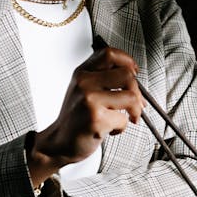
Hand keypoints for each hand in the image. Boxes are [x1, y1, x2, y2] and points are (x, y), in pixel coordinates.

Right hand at [27, 47, 144, 186]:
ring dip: (134, 111)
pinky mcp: (95, 119)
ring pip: (131, 97)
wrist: (59, 143)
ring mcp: (89, 100)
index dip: (127, 61)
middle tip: (136, 104)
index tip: (133, 72)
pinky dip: (122, 128)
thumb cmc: (75, 119)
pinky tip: (111, 130)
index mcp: (82, 73)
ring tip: (127, 118)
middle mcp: (84, 83)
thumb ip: (103, 80)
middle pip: (127, 75)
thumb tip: (135, 80)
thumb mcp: (83, 91)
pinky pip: (123, 119)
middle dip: (137, 92)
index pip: (109, 54)